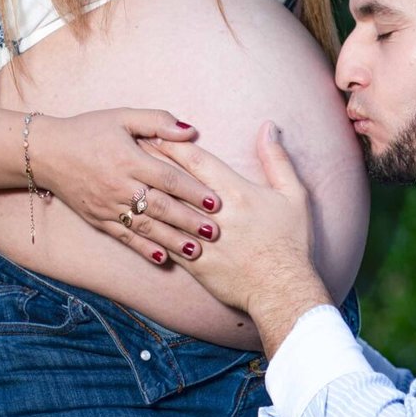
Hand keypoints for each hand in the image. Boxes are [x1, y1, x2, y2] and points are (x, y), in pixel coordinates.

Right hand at [29, 108, 220, 266]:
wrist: (46, 153)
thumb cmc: (88, 131)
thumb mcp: (122, 117)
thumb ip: (158, 121)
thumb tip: (191, 131)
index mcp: (129, 159)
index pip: (168, 178)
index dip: (193, 191)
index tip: (215, 202)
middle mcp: (119, 185)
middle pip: (160, 207)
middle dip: (188, 221)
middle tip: (215, 232)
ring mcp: (107, 206)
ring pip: (145, 227)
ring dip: (172, 240)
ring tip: (197, 251)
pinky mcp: (98, 220)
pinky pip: (124, 237)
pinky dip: (144, 249)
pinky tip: (163, 259)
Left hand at [148, 122, 329, 349]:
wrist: (282, 290)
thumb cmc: (291, 242)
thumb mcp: (293, 196)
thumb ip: (277, 159)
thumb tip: (269, 127)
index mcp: (236, 193)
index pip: (196, 161)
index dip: (173, 144)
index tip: (154, 131)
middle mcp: (214, 214)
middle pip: (173, 182)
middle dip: (149, 162)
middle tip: (126, 146)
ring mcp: (200, 240)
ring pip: (164, 211)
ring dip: (143, 193)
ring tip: (121, 179)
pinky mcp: (194, 264)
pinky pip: (164, 243)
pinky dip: (148, 229)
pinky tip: (132, 219)